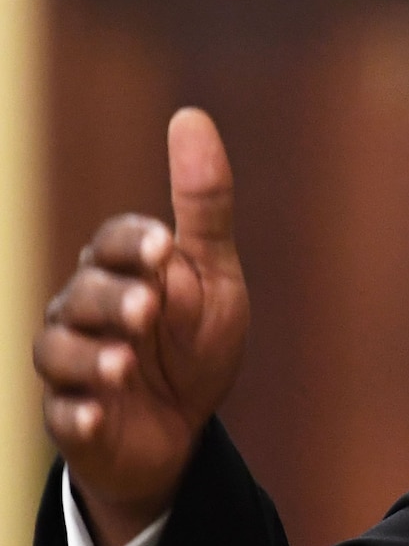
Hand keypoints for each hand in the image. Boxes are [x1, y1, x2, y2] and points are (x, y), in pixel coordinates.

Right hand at [34, 109, 248, 545]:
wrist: (182, 429)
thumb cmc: (194, 343)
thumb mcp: (213, 276)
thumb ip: (204, 205)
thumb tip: (190, 116)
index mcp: (119, 272)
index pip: (111, 243)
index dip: (132, 244)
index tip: (163, 248)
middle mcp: (83, 312)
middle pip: (83, 294)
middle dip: (115, 302)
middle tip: (149, 312)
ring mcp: (73, 367)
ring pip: (59, 352)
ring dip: (91, 358)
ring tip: (125, 366)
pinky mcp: (72, 419)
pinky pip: (62, 416)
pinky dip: (78, 414)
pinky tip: (98, 416)